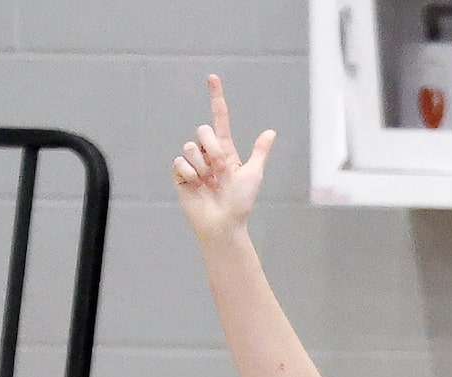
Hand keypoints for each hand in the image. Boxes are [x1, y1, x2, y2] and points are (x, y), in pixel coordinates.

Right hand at [173, 74, 274, 242]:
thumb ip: (259, 152)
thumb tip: (271, 132)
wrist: (223, 224)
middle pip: (203, 130)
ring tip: (209, 182)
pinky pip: (180, 162)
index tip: (212, 78)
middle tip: (220, 170)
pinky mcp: (181, 176)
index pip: (220, 118)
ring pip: (191, 147)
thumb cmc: (240, 203)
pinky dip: (190, 174)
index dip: (216, 97)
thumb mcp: (253, 174)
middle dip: (212, 148)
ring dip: (202, 165)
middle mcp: (208, 154)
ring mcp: (194, 165)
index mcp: (225, 150)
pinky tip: (197, 186)